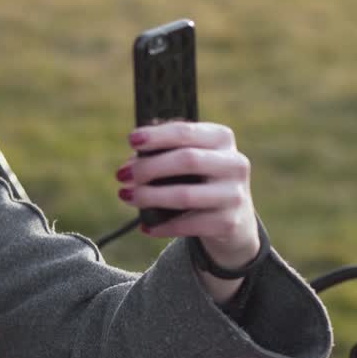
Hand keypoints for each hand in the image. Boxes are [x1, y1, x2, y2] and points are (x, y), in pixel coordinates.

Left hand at [116, 121, 261, 298]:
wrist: (234, 217)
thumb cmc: (199, 179)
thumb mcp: (189, 159)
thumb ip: (161, 154)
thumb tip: (130, 165)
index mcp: (222, 138)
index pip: (187, 132)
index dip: (157, 135)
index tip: (131, 140)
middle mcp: (234, 164)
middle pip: (187, 160)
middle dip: (148, 167)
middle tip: (122, 175)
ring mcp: (234, 195)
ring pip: (185, 195)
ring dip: (149, 196)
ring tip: (126, 195)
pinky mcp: (229, 223)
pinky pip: (188, 225)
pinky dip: (162, 225)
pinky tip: (146, 225)